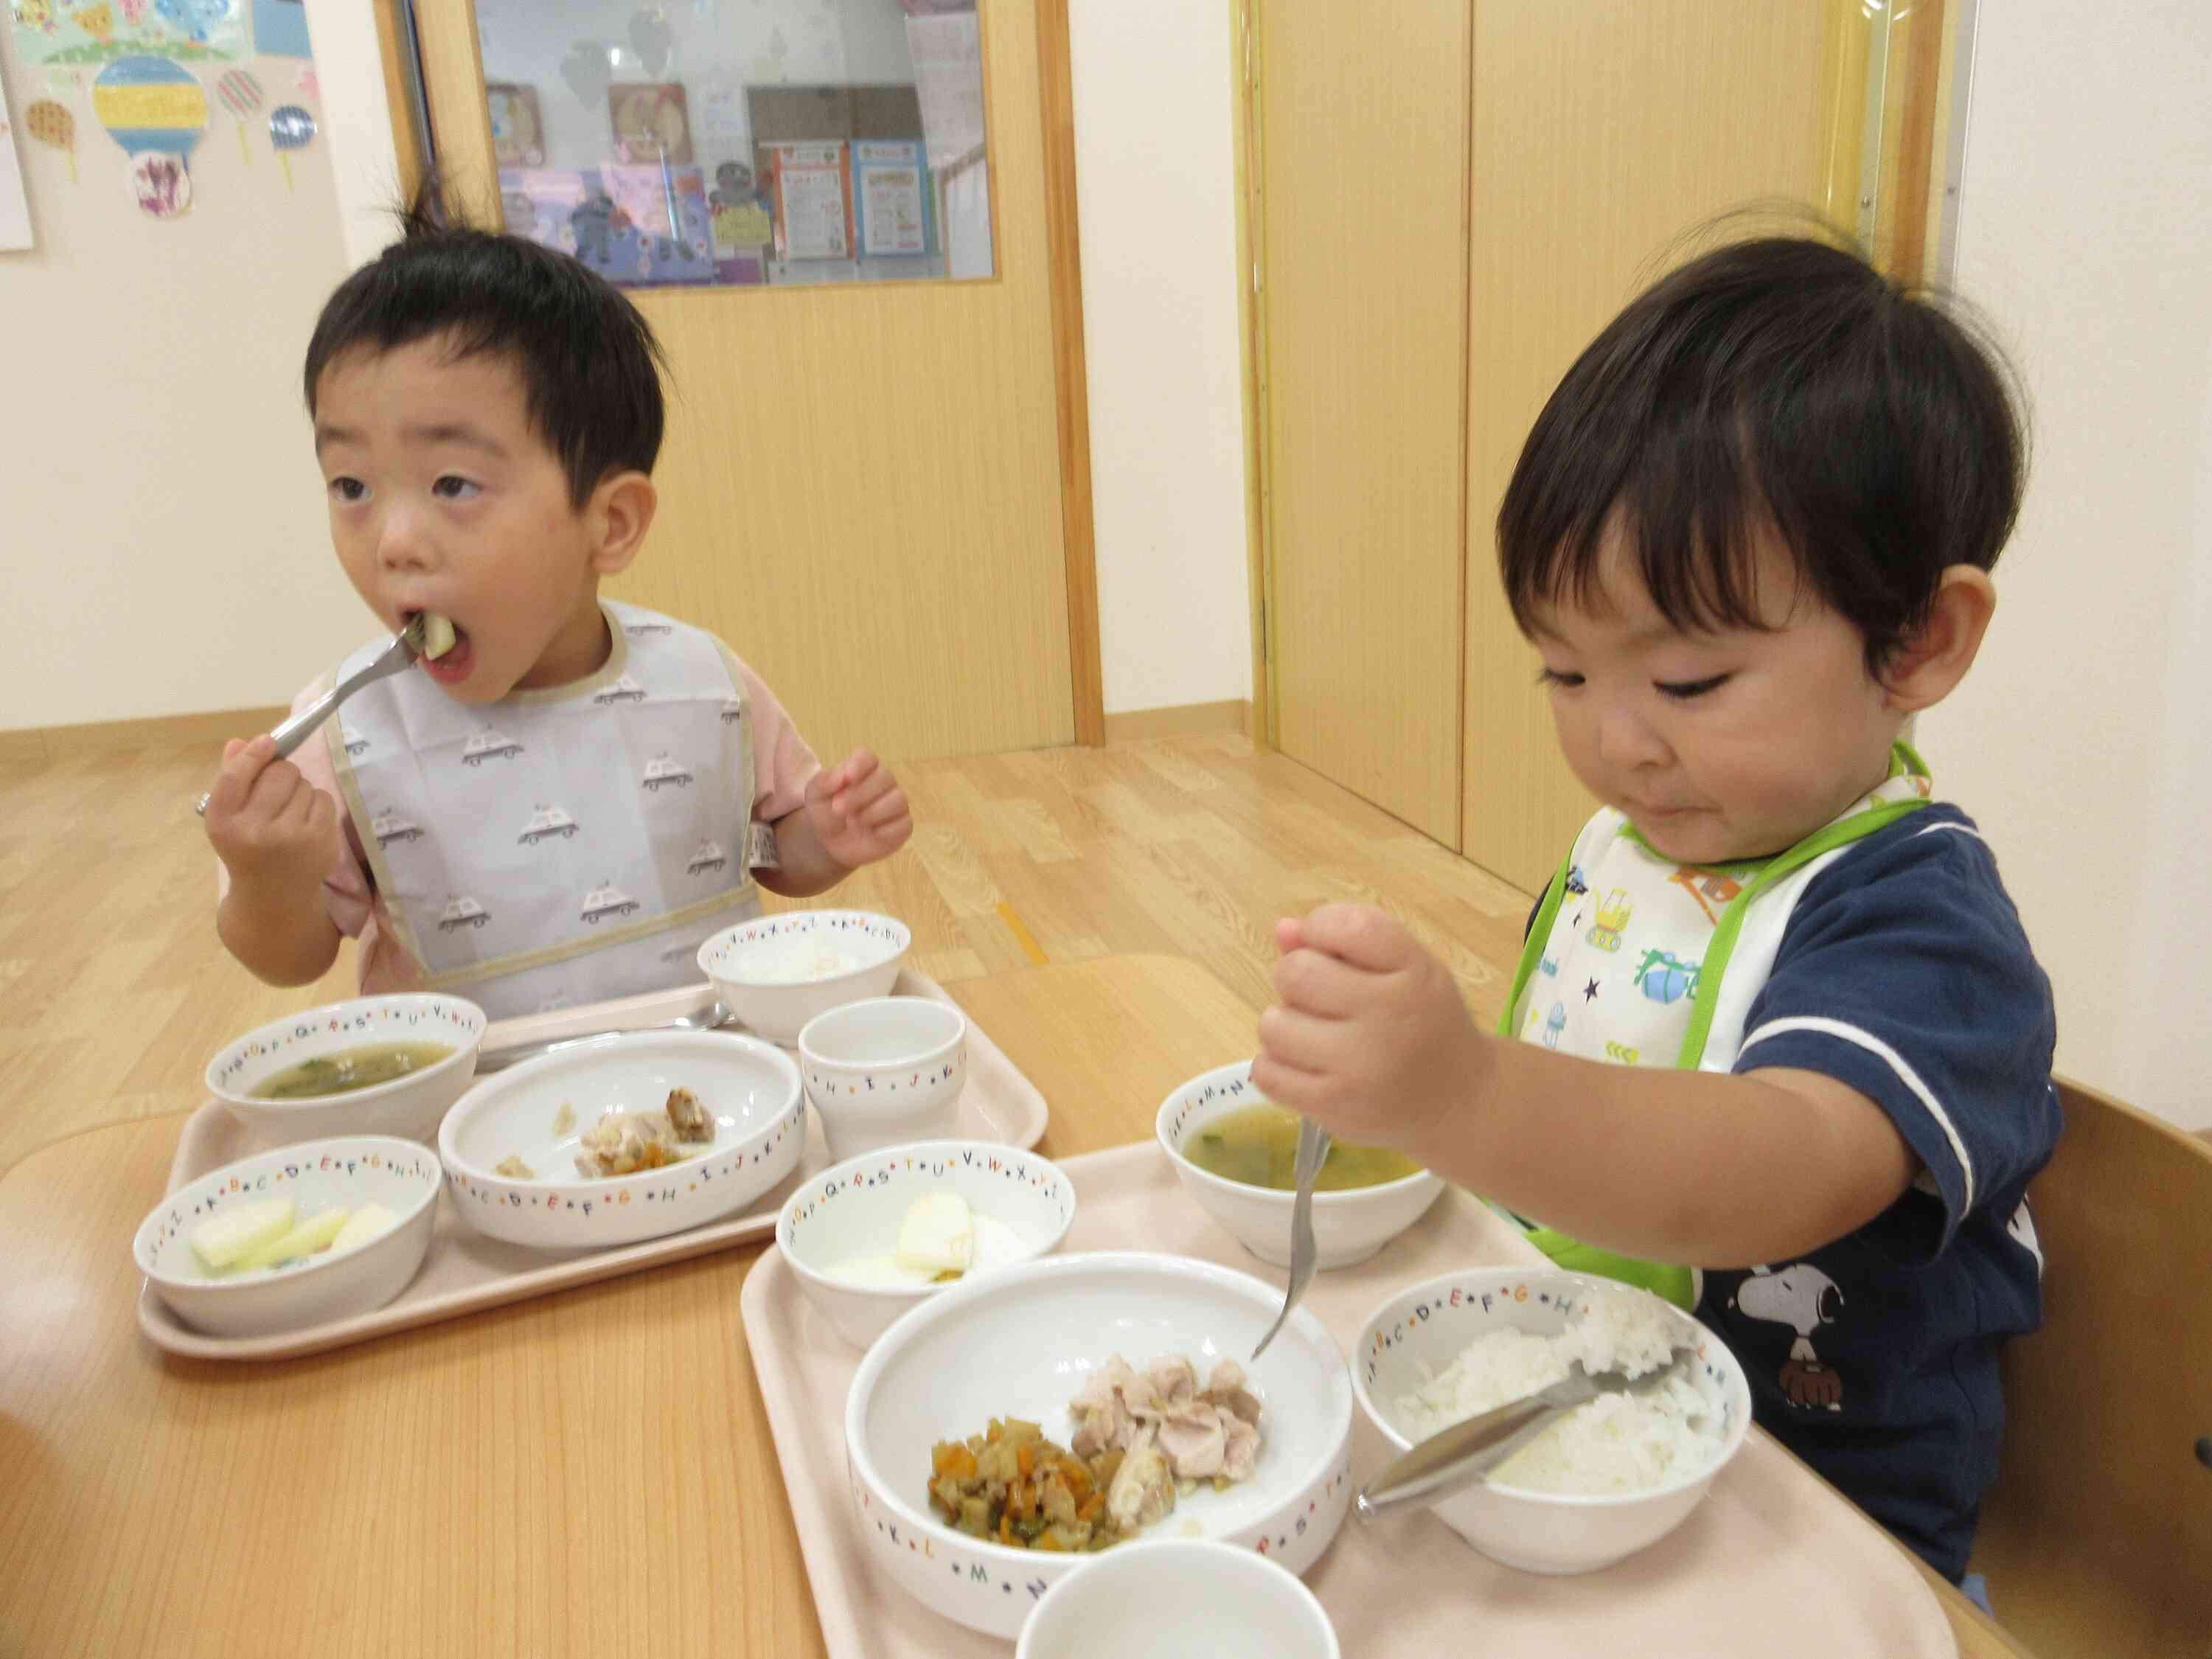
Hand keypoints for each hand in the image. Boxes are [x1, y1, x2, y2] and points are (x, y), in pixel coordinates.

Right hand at [203, 735, 338, 896]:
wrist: (273, 895)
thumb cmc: (247, 847)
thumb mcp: (229, 818)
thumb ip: (233, 779)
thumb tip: (241, 742)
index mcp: (223, 824)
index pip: (236, 777)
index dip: (253, 755)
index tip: (267, 741)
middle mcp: (255, 832)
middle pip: (279, 773)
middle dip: (280, 772)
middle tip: (276, 791)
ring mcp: (292, 839)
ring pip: (304, 784)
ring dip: (299, 790)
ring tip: (288, 813)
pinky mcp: (321, 843)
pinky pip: (324, 799)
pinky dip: (316, 802)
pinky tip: (305, 821)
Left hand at [800, 748, 911, 870]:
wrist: (829, 843)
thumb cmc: (825, 812)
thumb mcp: (815, 796)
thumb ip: (824, 782)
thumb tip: (842, 775)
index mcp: (861, 769)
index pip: (868, 757)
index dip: (860, 764)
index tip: (847, 778)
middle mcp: (883, 782)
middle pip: (884, 777)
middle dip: (859, 794)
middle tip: (838, 808)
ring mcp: (896, 804)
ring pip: (898, 799)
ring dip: (873, 811)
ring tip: (853, 823)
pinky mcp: (903, 826)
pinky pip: (904, 824)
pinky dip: (886, 830)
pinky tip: (871, 834)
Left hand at [1253, 903, 1482, 1155]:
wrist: (1455, 1100)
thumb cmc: (1422, 1022)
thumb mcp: (1406, 968)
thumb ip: (1347, 940)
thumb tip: (1283, 930)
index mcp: (1413, 972)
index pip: (1346, 925)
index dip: (1321, 926)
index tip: (1328, 947)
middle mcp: (1389, 1017)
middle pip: (1296, 973)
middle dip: (1295, 977)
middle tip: (1320, 997)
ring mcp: (1359, 1067)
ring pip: (1273, 1025)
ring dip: (1284, 1025)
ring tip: (1314, 1035)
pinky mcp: (1333, 1108)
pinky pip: (1267, 1073)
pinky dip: (1275, 1066)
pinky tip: (1306, 1064)